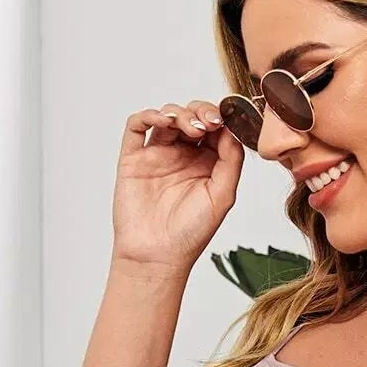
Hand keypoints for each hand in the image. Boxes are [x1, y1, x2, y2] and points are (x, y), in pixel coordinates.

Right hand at [112, 98, 243, 271]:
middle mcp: (182, 156)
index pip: (215, 128)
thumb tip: (233, 129)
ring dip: (179, 113)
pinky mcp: (134, 158)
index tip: (227, 118)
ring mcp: (157, 155)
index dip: (221, 117)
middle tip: (208, 123)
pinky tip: (162, 121)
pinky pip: (137, 126)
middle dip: (201, 111)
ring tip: (190, 128)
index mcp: (206, 164)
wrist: (157, 255)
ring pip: (167, 116)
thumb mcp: (222, 196)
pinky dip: (148, 115)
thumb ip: (231, 161)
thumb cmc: (190, 233)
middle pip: (191, 116)